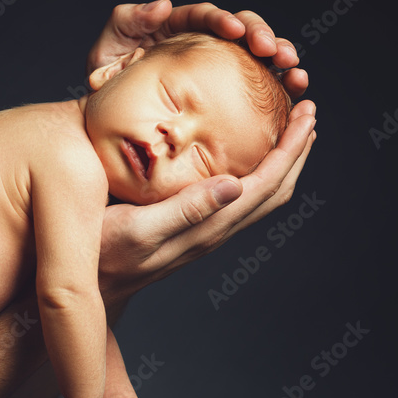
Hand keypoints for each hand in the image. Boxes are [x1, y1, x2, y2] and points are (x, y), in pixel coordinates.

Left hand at [86, 0, 306, 97]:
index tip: (236, 30)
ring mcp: (219, 66)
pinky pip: (257, 86)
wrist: (106, 121)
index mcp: (178, 27)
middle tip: (274, 52)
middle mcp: (204, 42)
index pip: (207, 17)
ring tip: (294, 71)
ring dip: (280, 58)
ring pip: (257, 54)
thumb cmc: (105, 83)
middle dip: (262, 36)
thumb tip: (163, 5)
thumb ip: (128, 22)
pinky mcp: (228, 92)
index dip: (225, 20)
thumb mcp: (105, 50)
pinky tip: (294, 93)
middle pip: (242, 29)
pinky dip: (278, 87)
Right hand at [99, 100, 316, 303]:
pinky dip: (256, 171)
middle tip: (307, 111)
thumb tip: (235, 185)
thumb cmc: (102, 253)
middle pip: (274, 191)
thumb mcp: (138, 228)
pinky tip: (244, 154)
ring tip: (287, 129)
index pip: (266, 185)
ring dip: (280, 161)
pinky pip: (240, 199)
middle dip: (296, 151)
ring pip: (260, 197)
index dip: (291, 149)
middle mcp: (215, 230)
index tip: (307, 113)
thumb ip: (186, 210)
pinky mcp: (194, 229)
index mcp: (209, 227)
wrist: (90, 287)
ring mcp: (206, 232)